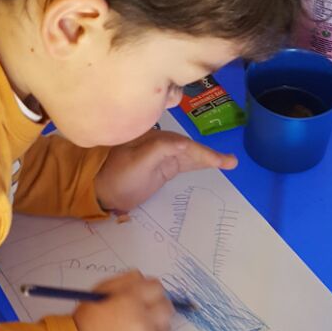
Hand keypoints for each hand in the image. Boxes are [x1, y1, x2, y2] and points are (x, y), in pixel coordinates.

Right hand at [74, 271, 172, 330]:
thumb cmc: (85, 325)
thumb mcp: (98, 294)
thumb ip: (122, 282)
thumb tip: (141, 278)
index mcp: (130, 302)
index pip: (156, 287)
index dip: (148, 290)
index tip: (143, 296)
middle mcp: (144, 322)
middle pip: (166, 308)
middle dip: (156, 308)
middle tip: (143, 314)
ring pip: (166, 329)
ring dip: (155, 328)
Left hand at [95, 128, 236, 213]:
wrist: (100, 190)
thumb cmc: (117, 176)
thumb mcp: (137, 163)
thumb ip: (160, 150)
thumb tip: (185, 143)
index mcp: (155, 140)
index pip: (184, 144)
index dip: (202, 152)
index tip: (218, 161)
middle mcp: (160, 144)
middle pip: (190, 148)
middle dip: (210, 155)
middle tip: (232, 162)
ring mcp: (162, 156)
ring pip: (191, 154)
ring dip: (209, 158)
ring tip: (230, 163)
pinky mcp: (162, 167)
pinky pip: (185, 162)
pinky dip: (199, 163)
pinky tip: (211, 164)